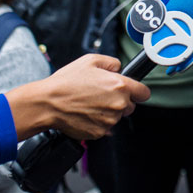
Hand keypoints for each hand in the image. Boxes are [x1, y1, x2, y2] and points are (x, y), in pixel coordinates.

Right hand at [6, 54, 149, 140]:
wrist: (48, 103)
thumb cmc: (66, 82)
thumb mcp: (90, 60)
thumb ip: (112, 63)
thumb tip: (119, 68)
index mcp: (119, 86)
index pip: (144, 93)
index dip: (138, 91)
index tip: (134, 91)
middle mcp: (118, 104)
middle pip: (130, 106)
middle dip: (120, 101)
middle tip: (101, 95)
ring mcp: (109, 120)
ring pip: (116, 117)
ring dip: (108, 112)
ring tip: (89, 103)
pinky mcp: (100, 132)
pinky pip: (105, 127)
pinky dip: (98, 122)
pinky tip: (85, 113)